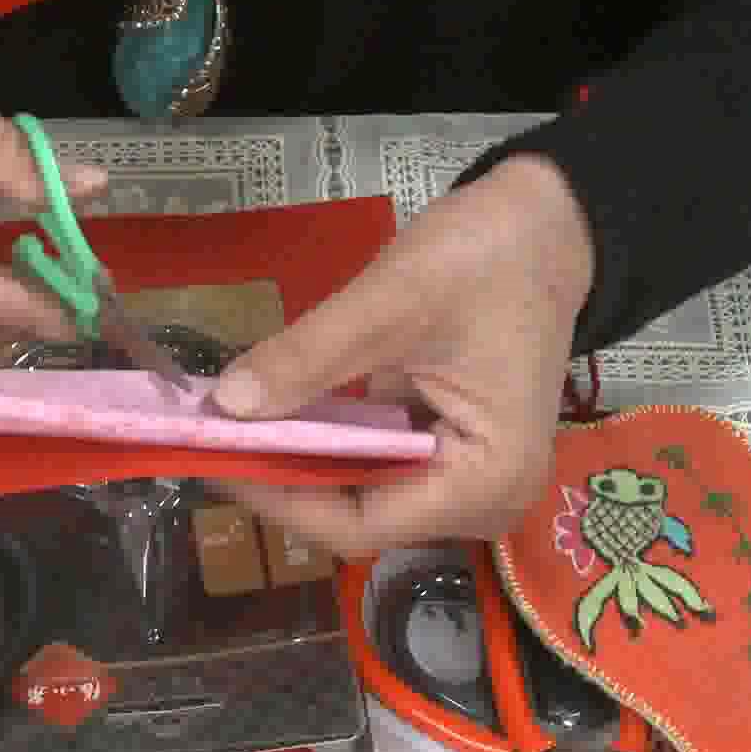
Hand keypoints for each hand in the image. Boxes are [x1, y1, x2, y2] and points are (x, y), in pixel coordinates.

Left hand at [209, 154, 595, 555]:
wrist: (546, 226)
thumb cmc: (487, 260)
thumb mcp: (392, 301)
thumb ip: (309, 357)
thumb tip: (225, 405)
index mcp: (485, 480)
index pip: (361, 525)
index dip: (280, 500)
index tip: (213, 457)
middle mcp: (482, 502)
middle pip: (358, 517)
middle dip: (283, 481)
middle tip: (204, 439)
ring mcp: (466, 480)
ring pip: (359, 494)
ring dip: (296, 462)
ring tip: (226, 426)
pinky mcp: (447, 453)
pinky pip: (373, 464)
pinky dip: (323, 442)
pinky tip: (271, 413)